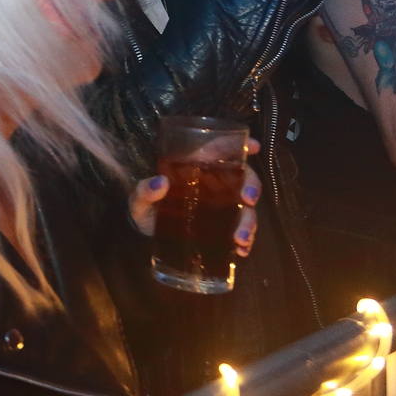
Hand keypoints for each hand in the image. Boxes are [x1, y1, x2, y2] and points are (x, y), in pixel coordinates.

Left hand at [131, 138, 261, 258]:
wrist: (146, 236)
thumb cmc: (145, 208)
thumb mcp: (139, 199)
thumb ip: (144, 190)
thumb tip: (160, 182)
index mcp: (195, 169)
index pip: (221, 151)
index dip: (240, 146)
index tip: (256, 145)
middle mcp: (214, 186)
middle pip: (243, 179)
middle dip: (252, 187)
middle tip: (247, 200)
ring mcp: (221, 208)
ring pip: (246, 208)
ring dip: (249, 222)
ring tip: (240, 238)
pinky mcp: (222, 228)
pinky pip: (240, 232)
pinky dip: (246, 242)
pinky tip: (241, 250)